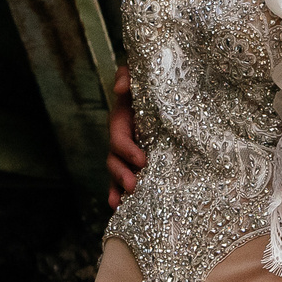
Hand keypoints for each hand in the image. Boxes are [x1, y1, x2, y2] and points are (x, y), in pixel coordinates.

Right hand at [105, 67, 143, 206]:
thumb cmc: (154, 79)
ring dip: (119, 187)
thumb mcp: (141, 74)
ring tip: (125, 201)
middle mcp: (123, 137)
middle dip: (121, 175)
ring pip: (118, 172)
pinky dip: (121, 192)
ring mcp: (129, 151)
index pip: (118, 137)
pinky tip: (121, 207)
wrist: (167, 86)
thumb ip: (128, 75)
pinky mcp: (139, 161)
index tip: (142, 160)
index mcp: (122, 119)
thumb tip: (120, 88)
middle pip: (114, 160)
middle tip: (134, 185)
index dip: (126, 150)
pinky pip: (126, 178)